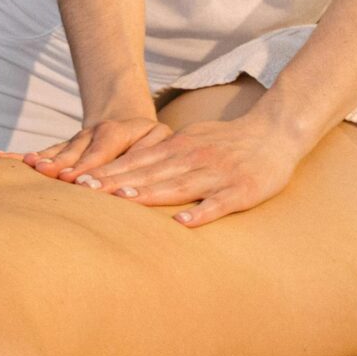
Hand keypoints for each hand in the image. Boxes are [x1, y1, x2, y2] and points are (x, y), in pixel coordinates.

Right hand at [0, 116, 170, 186]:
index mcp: (118, 131)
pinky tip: (0, 158)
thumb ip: (152, 150)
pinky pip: (40, 152)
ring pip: (56, 152)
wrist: (125, 119)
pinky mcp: (60, 149)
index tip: (79, 182)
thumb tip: (144, 170)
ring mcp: (73, 142)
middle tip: (50, 175)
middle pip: (75, 152)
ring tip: (28, 166)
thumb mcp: (158, 138)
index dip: (91, 166)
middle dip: (63, 165)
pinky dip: (20, 156)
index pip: (103, 151)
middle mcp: (91, 135)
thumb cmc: (148, 138)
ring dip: (42, 160)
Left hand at [91, 113, 305, 226]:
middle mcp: (193, 158)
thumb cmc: (230, 140)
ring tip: (123, 202)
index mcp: (180, 147)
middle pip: (149, 172)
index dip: (108, 171)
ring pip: (178, 185)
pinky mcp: (241, 191)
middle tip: (85, 192)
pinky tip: (182, 224)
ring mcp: (217, 174)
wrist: (277, 131)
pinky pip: (218, 204)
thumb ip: (163, 153)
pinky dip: (200, 214)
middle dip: (116, 182)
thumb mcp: (193, 138)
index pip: (137, 160)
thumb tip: (128, 167)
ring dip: (150, 194)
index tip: (79, 182)